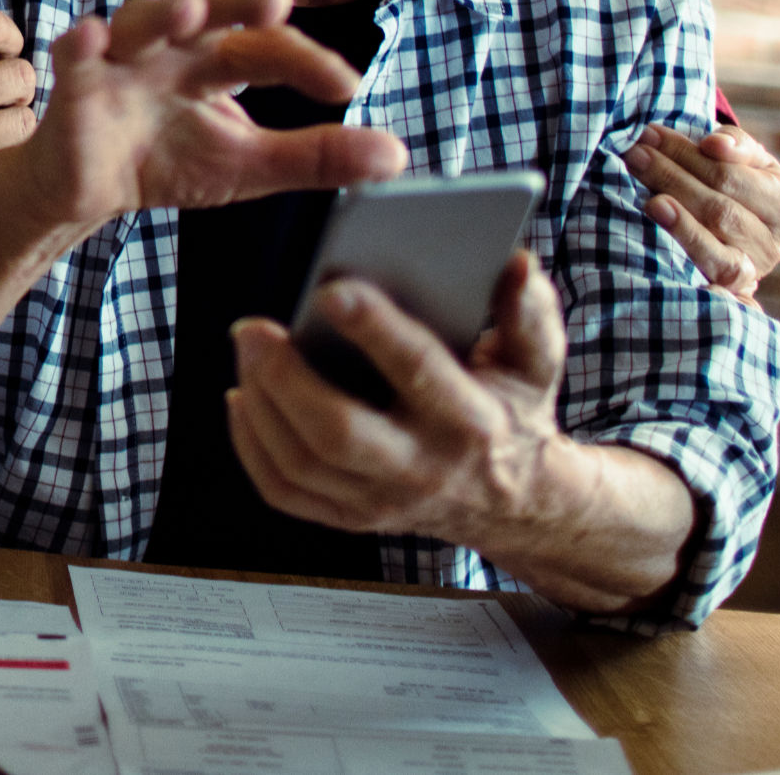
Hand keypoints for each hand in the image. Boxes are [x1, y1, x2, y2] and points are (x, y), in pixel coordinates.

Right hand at [8, 0, 405, 239]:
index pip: (268, 45)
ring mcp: (121, 59)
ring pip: (140, 19)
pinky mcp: (74, 83)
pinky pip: (74, 52)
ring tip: (186, 11)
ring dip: (162, 12)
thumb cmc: (167, 161)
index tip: (349, 86)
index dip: (307, 61)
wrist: (85, 189)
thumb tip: (397, 156)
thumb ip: (317, 156)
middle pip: (206, 7)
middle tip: (277, 1)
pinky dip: (81, 42)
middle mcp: (173, 45)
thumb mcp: (249, 165)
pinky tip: (90, 38)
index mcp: (217, 58)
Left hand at [225, 251, 566, 547]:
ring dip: (261, 404)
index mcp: (470, 421)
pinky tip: (242, 397)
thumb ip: (529, 311)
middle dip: (286, 379)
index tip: (330, 287)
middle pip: (339, 434)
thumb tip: (515, 262)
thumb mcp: (537, 361)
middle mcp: (422, 468)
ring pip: (300, 463)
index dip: (374, 329)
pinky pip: (284, 491)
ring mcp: (380, 501)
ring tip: (247, 348)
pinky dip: (251, 445)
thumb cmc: (513, 411)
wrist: (513, 501)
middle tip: (253, 328)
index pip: (417, 372)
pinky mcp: (349, 516)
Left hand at [624, 124, 779, 300]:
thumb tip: (714, 144)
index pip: (729, 173)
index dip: (688, 153)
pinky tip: (658, 215)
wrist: (734, 240)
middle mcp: (774, 240)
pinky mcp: (731, 287)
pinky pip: (712, 268)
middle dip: (671, 174)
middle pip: (718, 203)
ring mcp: (753, 268)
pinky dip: (687, 242)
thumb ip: (735, 145)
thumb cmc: (736, 188)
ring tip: (641, 182)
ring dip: (672, 208)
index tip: (651, 134)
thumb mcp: (746, 162)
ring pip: (712, 232)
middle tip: (634, 153)